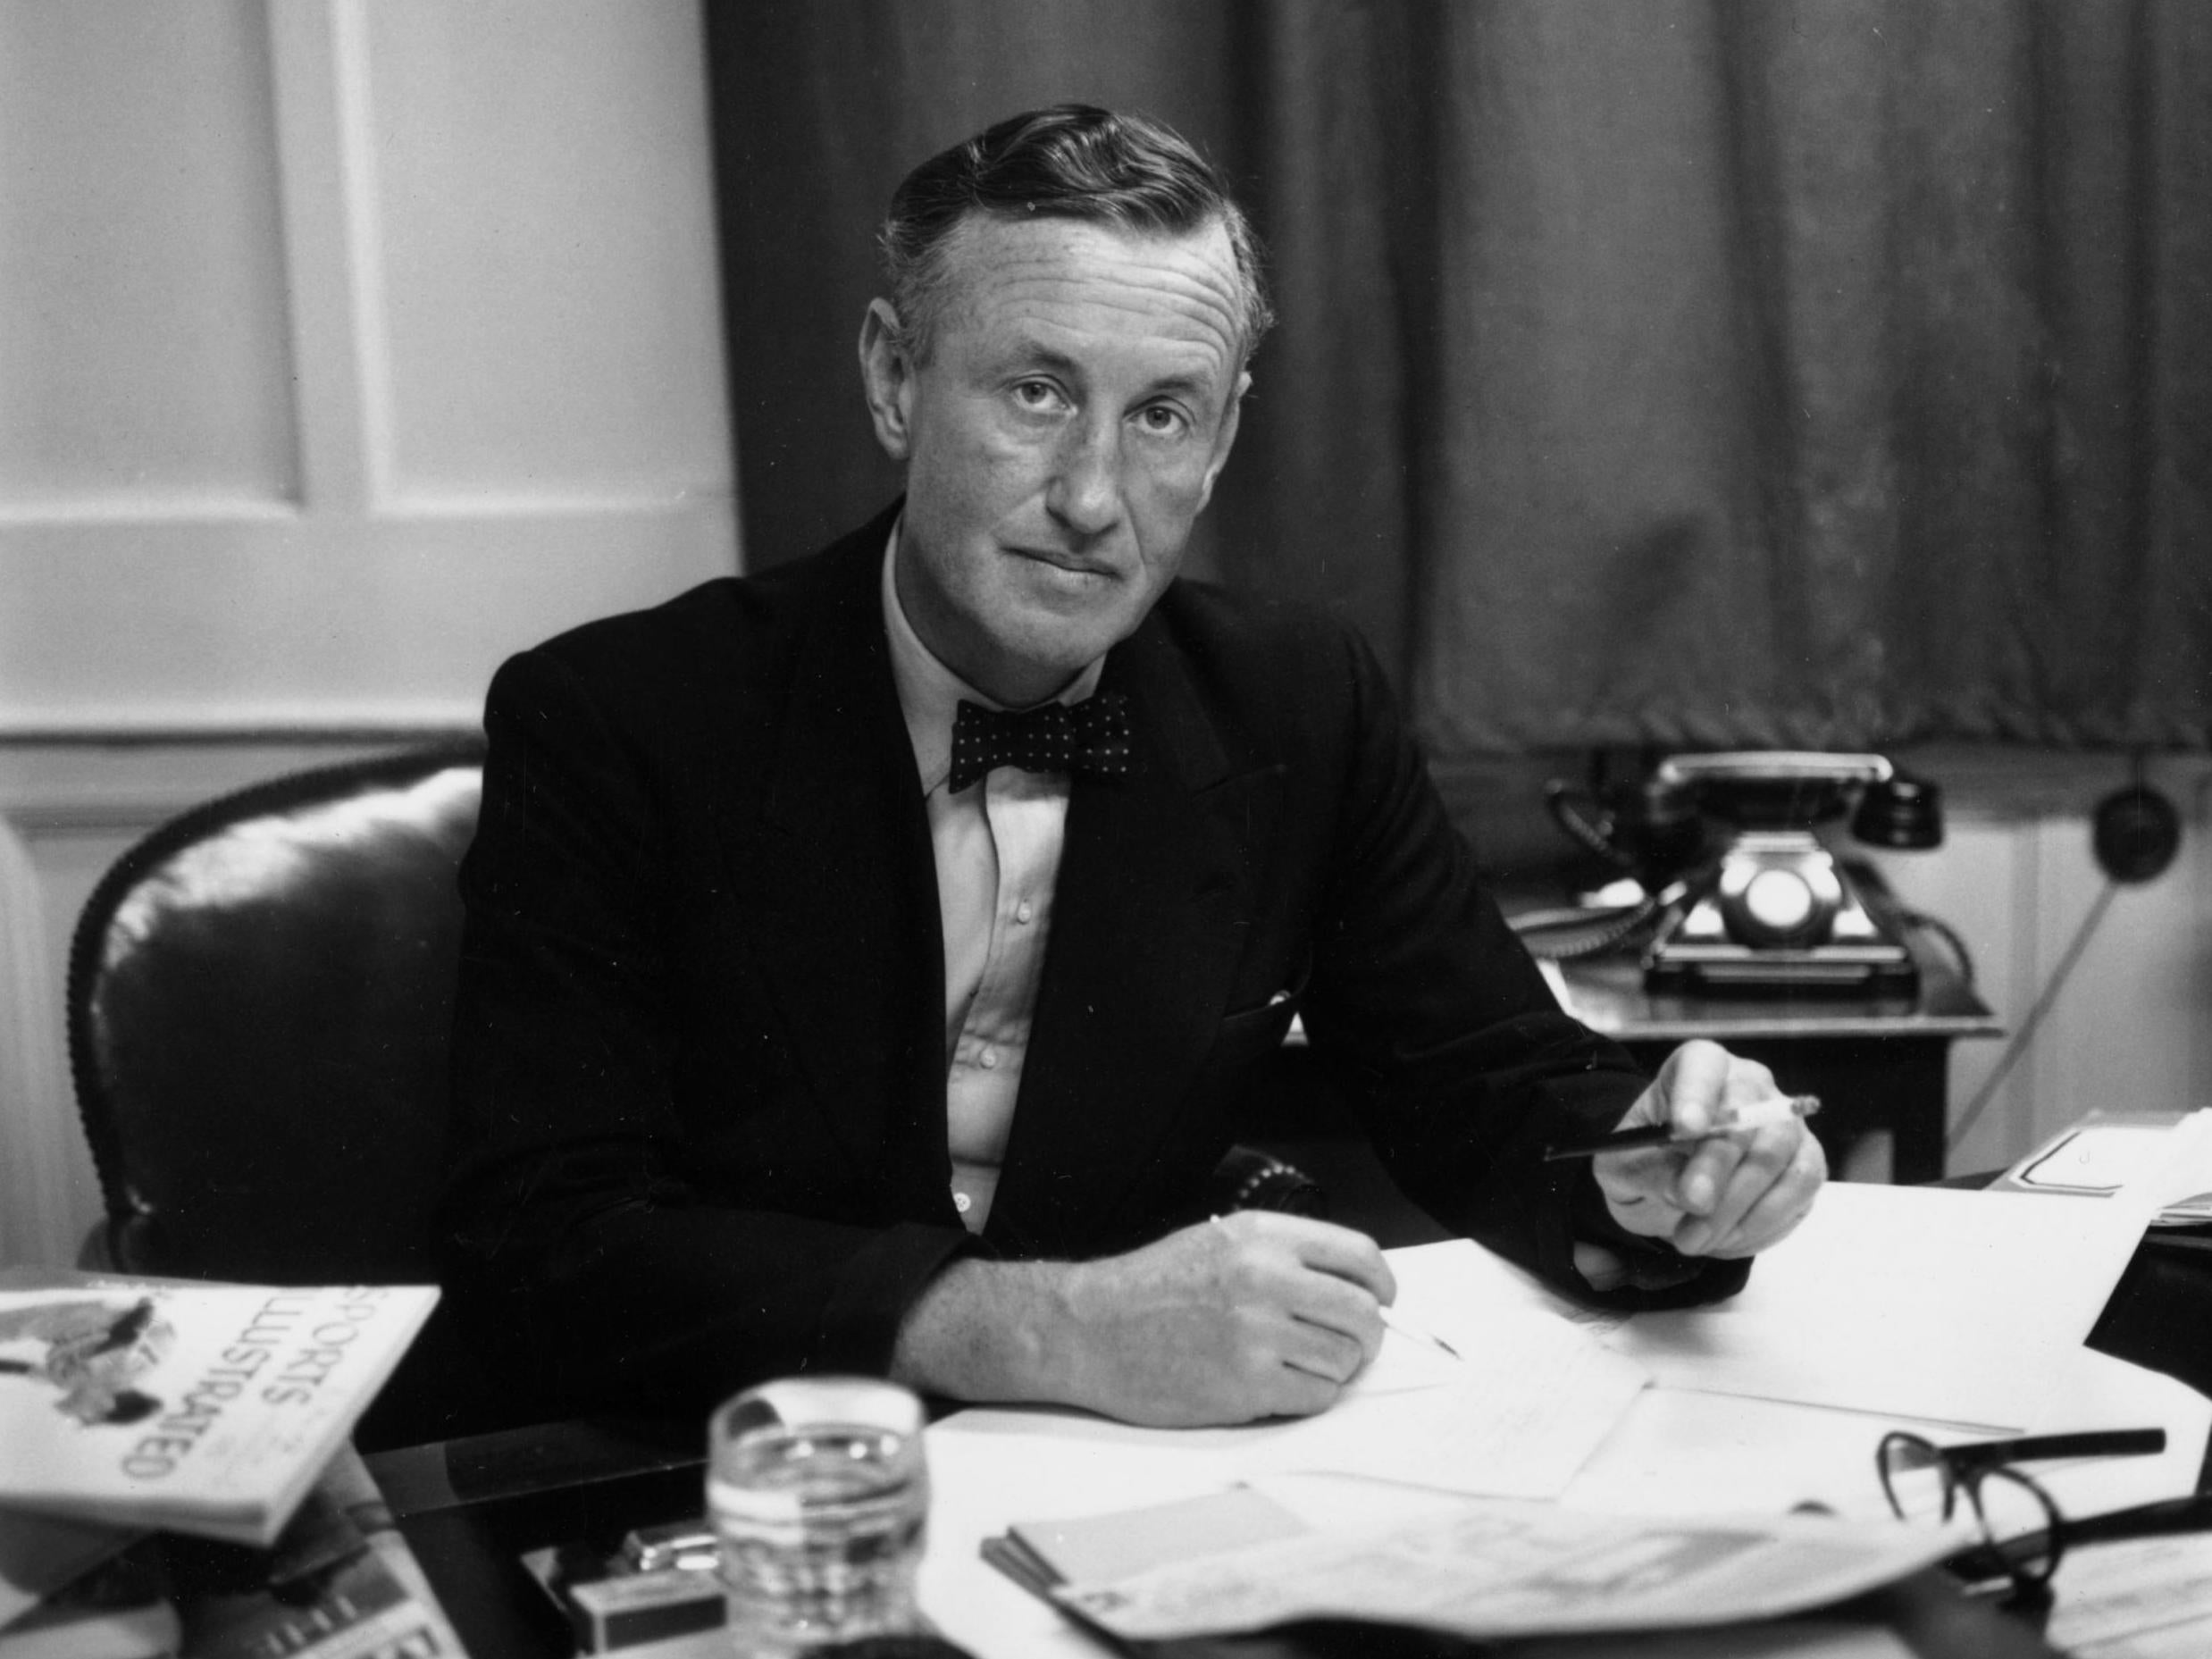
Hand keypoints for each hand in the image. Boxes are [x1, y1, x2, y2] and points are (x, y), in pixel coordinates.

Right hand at [1056, 1211, 1392, 1426]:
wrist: (1089, 1330)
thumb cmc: (1149, 1288)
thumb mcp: (1217, 1243)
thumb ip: (1281, 1256)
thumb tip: (1348, 1285)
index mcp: (1260, 1237)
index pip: (1358, 1256)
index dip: (1382, 1283)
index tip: (1382, 1299)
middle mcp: (1264, 1279)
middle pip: (1362, 1313)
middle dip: (1368, 1336)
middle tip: (1352, 1346)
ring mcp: (1257, 1334)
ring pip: (1343, 1360)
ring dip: (1333, 1369)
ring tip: (1299, 1364)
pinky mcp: (1246, 1385)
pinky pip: (1316, 1397)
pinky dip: (1308, 1396)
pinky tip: (1279, 1385)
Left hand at [1593, 1039, 1826, 1257]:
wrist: (1672, 1191)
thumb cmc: (1647, 1165)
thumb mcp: (1625, 1168)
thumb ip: (1650, 1172)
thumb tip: (1688, 1192)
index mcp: (1696, 1067)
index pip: (1703, 1064)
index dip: (1696, 1094)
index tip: (1683, 1129)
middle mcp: (1749, 1084)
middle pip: (1747, 1118)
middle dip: (1717, 1168)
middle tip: (1691, 1205)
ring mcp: (1785, 1121)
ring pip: (1777, 1158)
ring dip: (1736, 1207)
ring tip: (1693, 1239)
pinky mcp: (1807, 1160)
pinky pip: (1798, 1189)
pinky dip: (1763, 1221)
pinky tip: (1726, 1238)